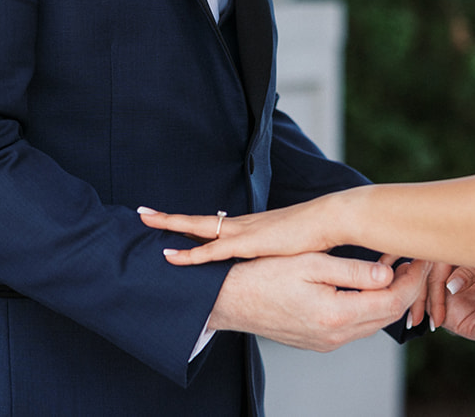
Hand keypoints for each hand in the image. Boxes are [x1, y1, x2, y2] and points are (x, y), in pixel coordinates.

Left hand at [138, 198, 335, 264]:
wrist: (331, 220)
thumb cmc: (317, 234)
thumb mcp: (290, 247)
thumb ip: (277, 253)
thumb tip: (273, 260)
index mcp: (249, 227)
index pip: (212, 223)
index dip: (190, 224)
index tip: (171, 221)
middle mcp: (241, 225)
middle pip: (196, 220)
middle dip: (168, 218)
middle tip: (143, 214)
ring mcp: (242, 232)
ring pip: (198, 228)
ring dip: (171, 225)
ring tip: (146, 221)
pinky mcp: (248, 243)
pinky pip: (213, 251)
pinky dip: (191, 255)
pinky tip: (173, 257)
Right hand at [208, 253, 428, 351]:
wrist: (228, 300)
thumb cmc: (263, 274)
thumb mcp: (309, 262)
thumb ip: (351, 269)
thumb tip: (388, 272)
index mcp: (336, 315)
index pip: (391, 301)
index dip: (411, 280)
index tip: (419, 257)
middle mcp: (335, 336)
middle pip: (387, 316)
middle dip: (406, 289)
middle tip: (414, 260)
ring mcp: (327, 342)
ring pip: (373, 323)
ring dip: (388, 298)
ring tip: (394, 268)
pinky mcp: (319, 341)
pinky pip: (355, 326)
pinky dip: (368, 307)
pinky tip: (367, 285)